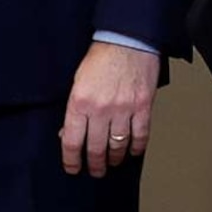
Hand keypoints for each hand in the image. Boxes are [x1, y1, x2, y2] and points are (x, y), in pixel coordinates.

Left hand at [59, 41, 157, 175]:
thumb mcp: (78, 82)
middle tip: (96, 171)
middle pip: (96, 148)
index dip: (72, 160)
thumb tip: (68, 133)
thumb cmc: (101, 58)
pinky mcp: (143, 106)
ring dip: (115, 158)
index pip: (72, 142)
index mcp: (80, 102)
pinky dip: (137, 148)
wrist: (128, 40)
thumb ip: (74, 109)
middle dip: (95, 164)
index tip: (73, 168)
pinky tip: (133, 152)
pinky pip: (140, 136)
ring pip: (118, 145)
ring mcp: (124, 109)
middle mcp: (101, 109)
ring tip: (113, 162)